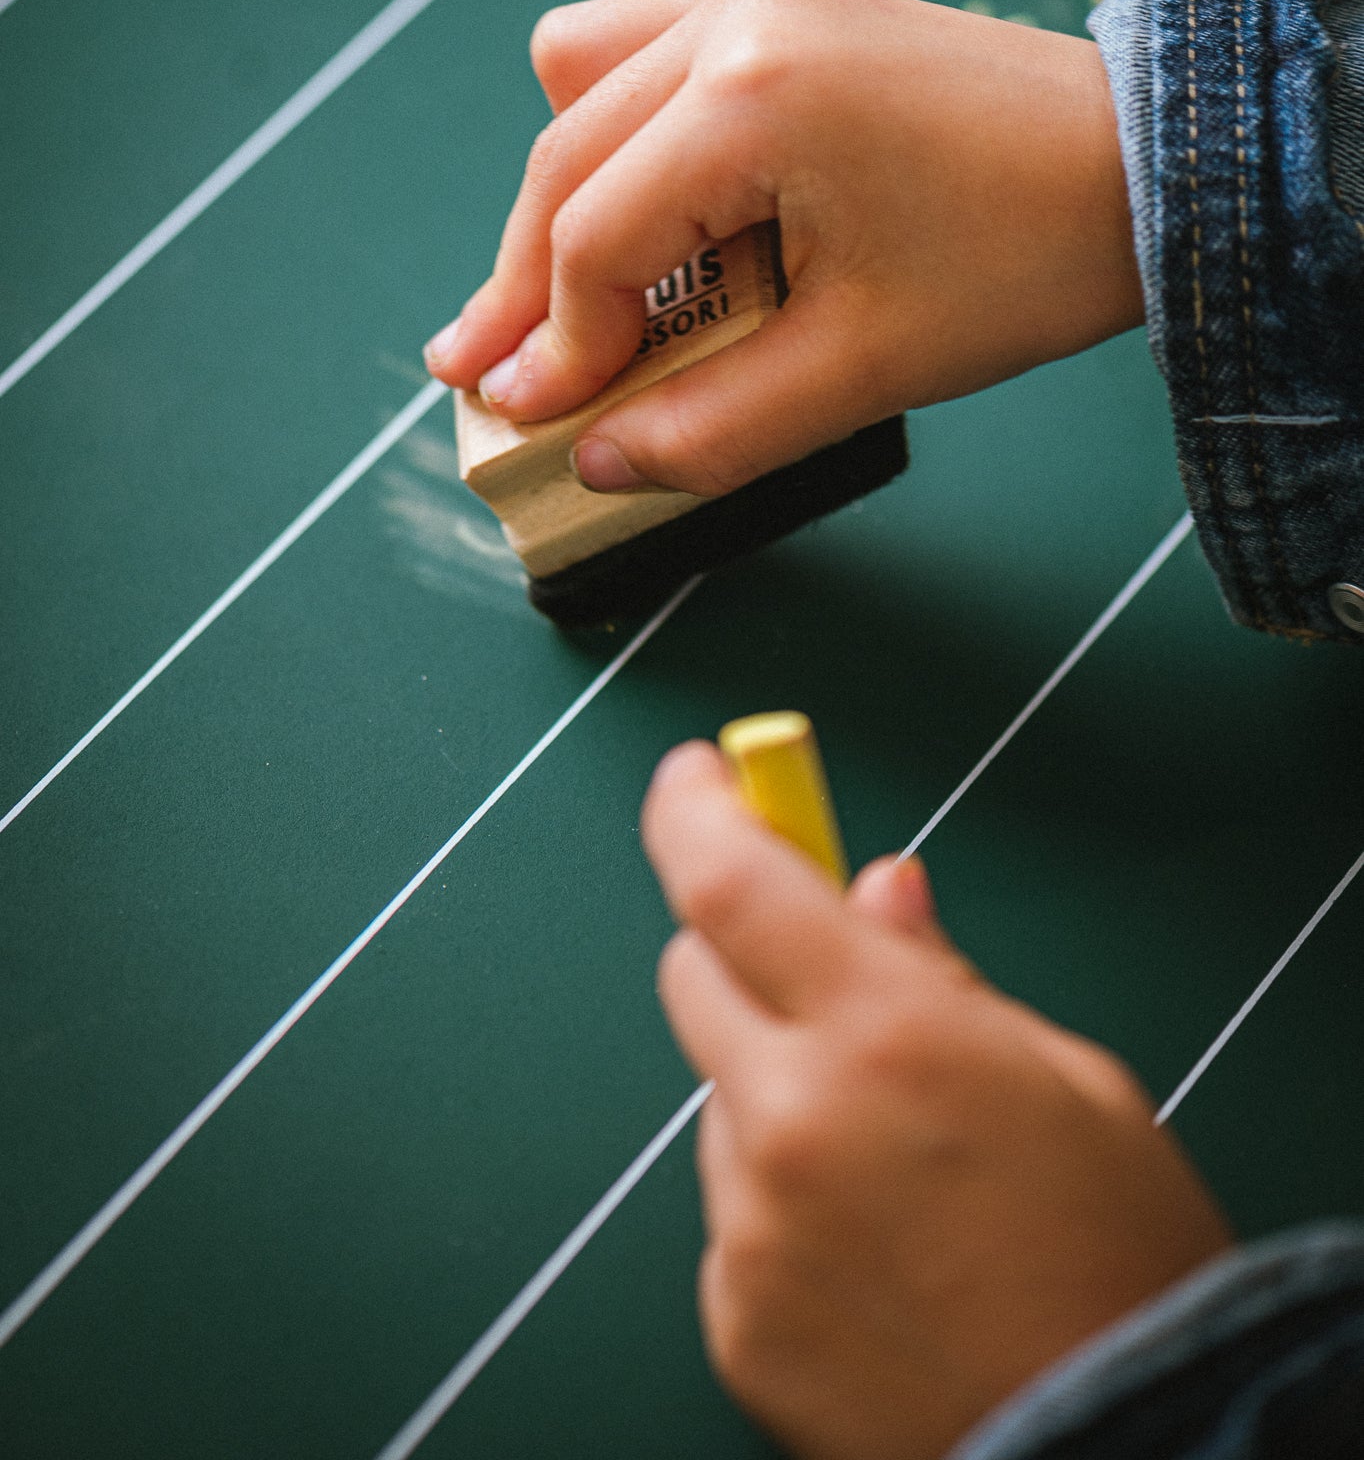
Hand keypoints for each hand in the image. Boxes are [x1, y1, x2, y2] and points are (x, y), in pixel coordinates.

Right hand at [423, 0, 1141, 495]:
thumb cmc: (1025, 258)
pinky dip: (617, 138)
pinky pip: (642, 53)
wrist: (1146, 164)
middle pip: (568, 162)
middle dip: (524, 284)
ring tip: (545, 306)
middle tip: (478, 379)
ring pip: (585, 95)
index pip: (596, 238)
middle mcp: (734, 18)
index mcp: (752, 96)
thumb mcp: (864, 367)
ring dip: (563, 205)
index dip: (552, 346)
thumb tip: (597, 464)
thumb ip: (712, 425)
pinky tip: (632, 210)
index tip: (523, 424)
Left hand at [641, 742, 1231, 1459]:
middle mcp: (792, 1120)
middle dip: (745, 953)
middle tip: (826, 982)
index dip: (694, 807)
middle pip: (692, 974)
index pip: (728, 879)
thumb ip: (945, 973)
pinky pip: (732, 1213)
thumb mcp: (1070, 1081)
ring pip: (722, 1101)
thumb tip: (875, 885)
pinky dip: (782, 1203)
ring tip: (896, 1168)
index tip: (697, 775)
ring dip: (779, 1095)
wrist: (1123, 1453)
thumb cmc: (1121, 1259)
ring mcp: (750, 1226)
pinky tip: (873, 1250)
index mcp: (883, 1033)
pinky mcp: (734, 1317)